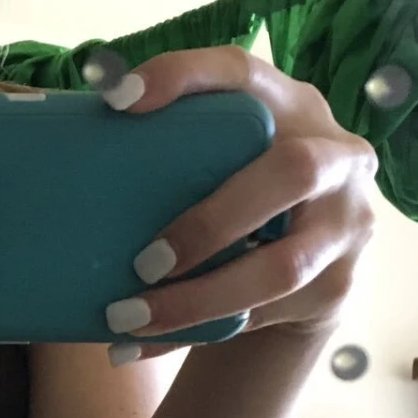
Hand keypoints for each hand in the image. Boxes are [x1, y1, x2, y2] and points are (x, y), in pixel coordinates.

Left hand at [99, 45, 378, 363]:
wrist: (302, 274)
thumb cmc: (236, 198)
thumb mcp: (221, 161)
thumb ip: (174, 149)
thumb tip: (71, 145)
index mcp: (292, 106)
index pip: (242, 73)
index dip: (184, 78)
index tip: (118, 101)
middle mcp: (335, 156)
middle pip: (290, 173)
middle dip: (211, 221)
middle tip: (143, 261)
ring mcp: (346, 225)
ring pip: (279, 268)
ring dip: (196, 299)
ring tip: (125, 317)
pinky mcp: (336, 287)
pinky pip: (259, 316)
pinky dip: (190, 333)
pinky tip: (136, 345)